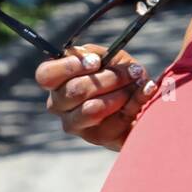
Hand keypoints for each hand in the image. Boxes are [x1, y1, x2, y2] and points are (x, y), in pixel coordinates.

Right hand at [36, 46, 157, 150]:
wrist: (143, 98)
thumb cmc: (121, 76)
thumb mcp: (111, 58)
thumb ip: (94, 53)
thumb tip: (87, 56)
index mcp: (57, 82)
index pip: (45, 75)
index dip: (69, 67)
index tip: (96, 61)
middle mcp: (59, 105)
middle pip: (74, 90)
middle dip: (111, 78)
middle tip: (133, 72)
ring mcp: (75, 124)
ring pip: (92, 109)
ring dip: (121, 93)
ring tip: (137, 85)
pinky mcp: (96, 138)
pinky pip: (115, 122)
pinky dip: (136, 103)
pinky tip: (145, 93)